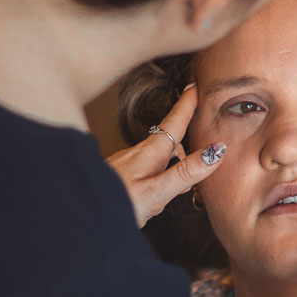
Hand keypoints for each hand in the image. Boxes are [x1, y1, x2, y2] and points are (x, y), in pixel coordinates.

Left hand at [105, 84, 223, 226]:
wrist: (81, 211)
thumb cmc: (117, 204)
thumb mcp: (157, 192)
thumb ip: (186, 173)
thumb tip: (215, 151)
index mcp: (151, 153)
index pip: (175, 122)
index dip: (187, 104)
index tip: (196, 85)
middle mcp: (139, 153)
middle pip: (168, 135)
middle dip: (183, 124)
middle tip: (196, 110)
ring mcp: (128, 164)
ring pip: (158, 152)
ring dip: (173, 149)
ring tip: (188, 155)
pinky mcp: (122, 176)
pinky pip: (147, 165)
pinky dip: (161, 166)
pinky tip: (161, 181)